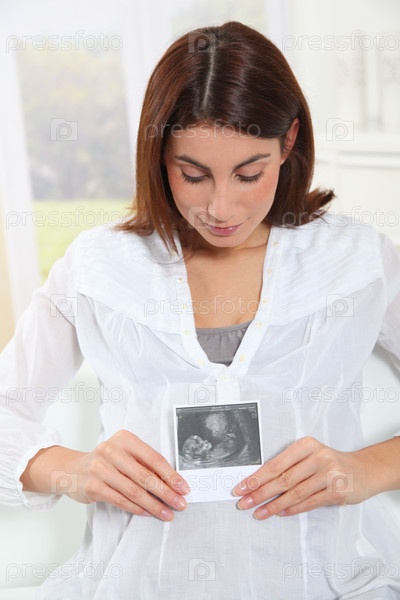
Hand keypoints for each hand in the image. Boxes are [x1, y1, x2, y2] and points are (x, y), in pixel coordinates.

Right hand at [60, 430, 189, 520]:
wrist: (71, 470)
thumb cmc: (106, 462)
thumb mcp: (125, 454)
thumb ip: (144, 464)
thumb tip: (172, 482)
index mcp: (125, 439)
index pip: (153, 458)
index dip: (171, 475)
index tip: (183, 487)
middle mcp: (111, 450)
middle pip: (145, 476)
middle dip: (166, 493)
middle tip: (180, 504)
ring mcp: (100, 468)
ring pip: (134, 491)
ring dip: (154, 505)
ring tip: (167, 513)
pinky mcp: (93, 486)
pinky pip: (121, 500)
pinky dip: (137, 508)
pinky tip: (148, 513)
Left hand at [232, 436, 379, 519]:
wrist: (363, 470)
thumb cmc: (329, 463)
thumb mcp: (310, 456)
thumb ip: (289, 465)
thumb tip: (257, 482)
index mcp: (307, 445)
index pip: (276, 464)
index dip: (256, 477)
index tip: (241, 487)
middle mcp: (318, 457)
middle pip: (283, 479)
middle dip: (260, 493)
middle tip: (244, 503)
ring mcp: (329, 475)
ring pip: (295, 493)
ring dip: (273, 505)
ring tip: (258, 513)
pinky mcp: (337, 491)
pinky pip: (309, 503)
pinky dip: (292, 509)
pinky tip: (279, 512)